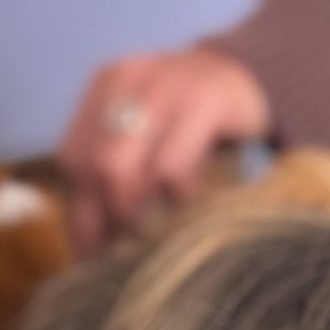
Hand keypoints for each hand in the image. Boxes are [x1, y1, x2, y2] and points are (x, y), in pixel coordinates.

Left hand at [60, 46, 272, 249]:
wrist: (254, 78)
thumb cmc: (193, 122)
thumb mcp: (148, 132)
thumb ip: (115, 167)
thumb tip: (86, 241)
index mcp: (105, 85)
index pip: (74, 157)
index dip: (81, 210)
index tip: (94, 251)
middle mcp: (128, 78)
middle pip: (95, 166)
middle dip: (107, 218)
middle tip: (124, 250)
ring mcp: (166, 84)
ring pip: (122, 168)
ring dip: (134, 213)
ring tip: (151, 233)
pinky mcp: (205, 99)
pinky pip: (170, 167)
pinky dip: (174, 195)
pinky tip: (188, 199)